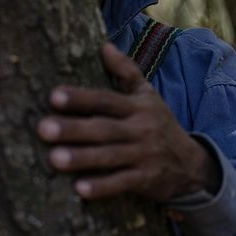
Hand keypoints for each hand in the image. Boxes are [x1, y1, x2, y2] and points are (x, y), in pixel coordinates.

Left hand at [37, 43, 219, 201]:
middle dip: (73, 129)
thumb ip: (126, 71)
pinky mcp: (146, 180)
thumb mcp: (148, 95)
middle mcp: (141, 129)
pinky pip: (122, 184)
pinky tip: (79, 190)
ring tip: (53, 159)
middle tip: (42, 129)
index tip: (53, 96)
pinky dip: (102, 187)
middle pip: (103, 128)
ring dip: (81, 159)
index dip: (81, 98)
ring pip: (109, 156)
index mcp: (137, 107)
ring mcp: (144, 156)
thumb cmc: (158, 123)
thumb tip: (104, 45)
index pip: (106, 100)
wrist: (192, 165)